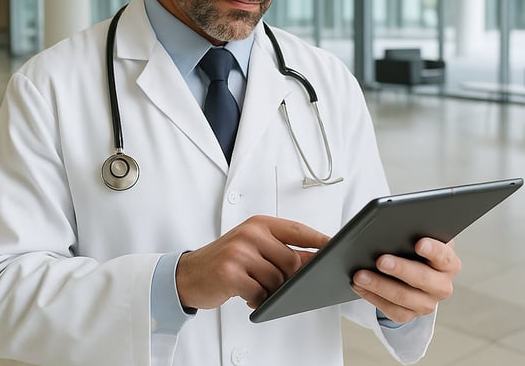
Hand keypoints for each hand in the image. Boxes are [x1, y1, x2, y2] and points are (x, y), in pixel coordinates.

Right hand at [176, 215, 329, 309]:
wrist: (188, 275)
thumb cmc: (225, 260)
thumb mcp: (252, 246)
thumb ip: (282, 250)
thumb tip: (317, 259)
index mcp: (259, 223)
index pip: (297, 230)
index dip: (319, 240)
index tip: (337, 248)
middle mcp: (250, 234)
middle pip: (291, 261)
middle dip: (289, 279)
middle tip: (277, 285)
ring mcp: (239, 252)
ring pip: (277, 280)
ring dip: (271, 291)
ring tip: (257, 288)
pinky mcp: (231, 273)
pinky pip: (261, 294)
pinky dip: (258, 301)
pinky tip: (248, 297)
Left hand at [351, 238, 460, 323]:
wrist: (413, 272)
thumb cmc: (414, 250)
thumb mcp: (419, 238)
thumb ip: (413, 233)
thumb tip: (393, 227)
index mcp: (448, 263)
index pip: (444, 256)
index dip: (433, 250)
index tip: (419, 243)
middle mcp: (441, 286)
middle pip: (422, 278)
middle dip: (400, 269)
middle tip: (380, 260)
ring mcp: (427, 303)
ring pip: (403, 297)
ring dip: (379, 285)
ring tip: (360, 275)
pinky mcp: (410, 314)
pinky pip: (391, 310)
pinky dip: (372, 297)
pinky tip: (359, 286)